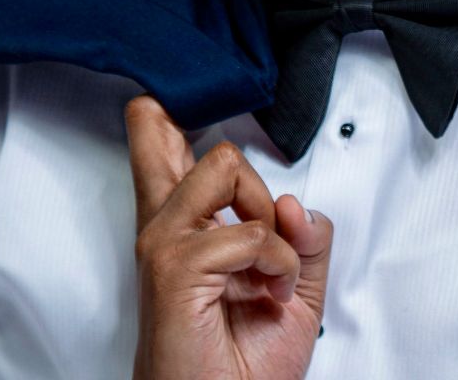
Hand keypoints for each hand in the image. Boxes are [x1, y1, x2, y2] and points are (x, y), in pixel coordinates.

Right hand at [125, 94, 333, 379]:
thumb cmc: (241, 369)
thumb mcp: (295, 293)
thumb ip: (305, 240)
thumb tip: (294, 202)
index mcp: (185, 235)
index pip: (161, 156)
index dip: (158, 123)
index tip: (152, 104)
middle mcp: (166, 231)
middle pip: (195, 146)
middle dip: (252, 183)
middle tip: (266, 239)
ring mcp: (165, 244)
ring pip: (224, 165)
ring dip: (268, 222)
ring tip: (268, 272)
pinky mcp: (174, 265)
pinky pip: (249, 230)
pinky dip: (275, 263)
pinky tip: (268, 294)